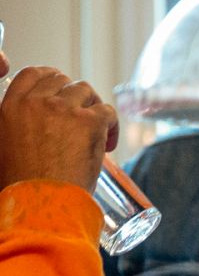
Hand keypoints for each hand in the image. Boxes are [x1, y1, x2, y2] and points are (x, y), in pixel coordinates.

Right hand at [0, 65, 118, 192]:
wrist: (42, 202)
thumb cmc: (24, 184)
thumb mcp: (5, 146)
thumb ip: (13, 125)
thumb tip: (30, 122)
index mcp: (11, 106)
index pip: (33, 74)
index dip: (51, 77)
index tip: (61, 89)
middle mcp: (36, 102)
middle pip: (63, 80)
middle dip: (75, 96)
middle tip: (82, 118)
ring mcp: (64, 109)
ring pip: (87, 91)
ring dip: (93, 108)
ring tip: (95, 131)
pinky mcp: (89, 121)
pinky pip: (108, 111)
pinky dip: (112, 126)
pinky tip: (107, 144)